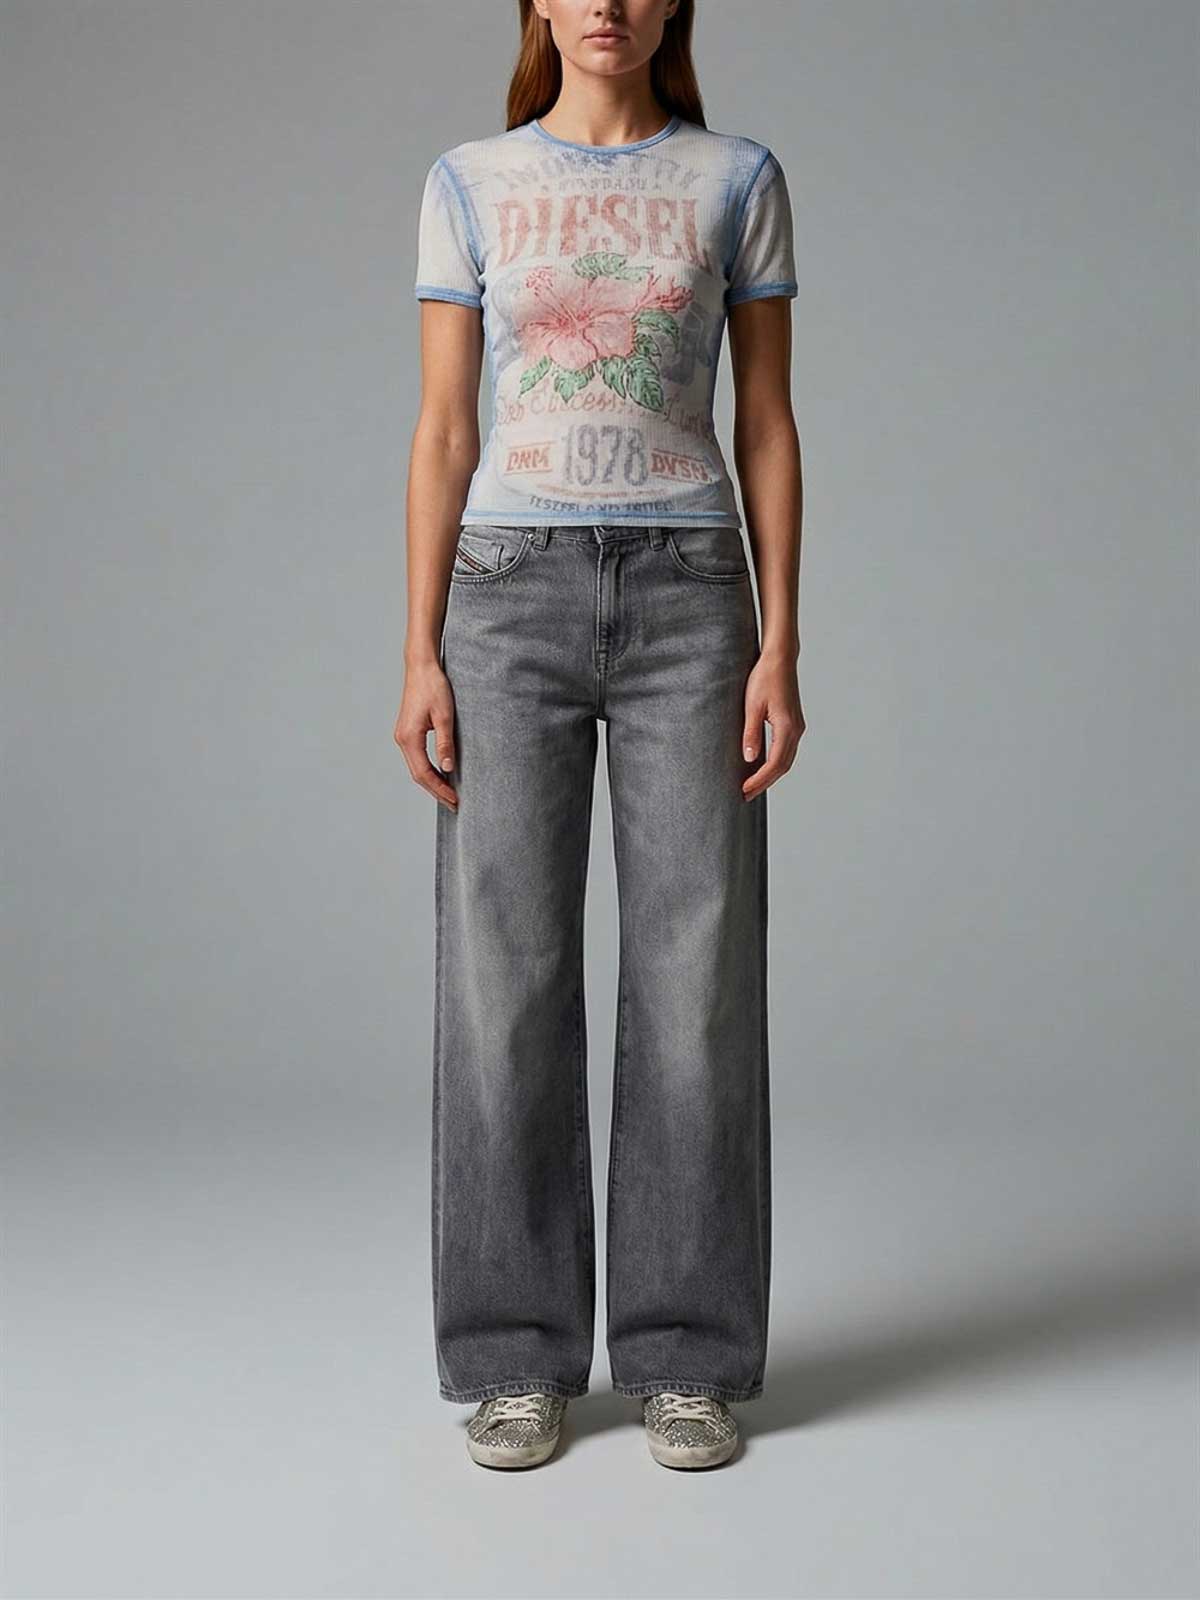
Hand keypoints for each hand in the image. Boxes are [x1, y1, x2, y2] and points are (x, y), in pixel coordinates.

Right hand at [394, 660, 457, 809]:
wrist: (421, 666)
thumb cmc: (434, 686)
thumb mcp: (445, 715)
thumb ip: (445, 742)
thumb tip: (448, 768)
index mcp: (409, 738)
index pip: (424, 773)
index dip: (440, 789)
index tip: (455, 800)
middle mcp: (402, 739)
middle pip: (418, 775)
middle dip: (436, 791)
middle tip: (454, 804)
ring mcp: (403, 736)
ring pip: (416, 768)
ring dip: (432, 782)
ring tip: (449, 794)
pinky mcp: (408, 732)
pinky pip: (416, 758)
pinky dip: (428, 770)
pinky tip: (441, 775)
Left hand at [741, 655, 804, 799]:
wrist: (780, 659)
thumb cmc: (764, 678)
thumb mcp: (752, 706)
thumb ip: (751, 733)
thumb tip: (750, 759)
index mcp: (787, 727)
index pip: (775, 763)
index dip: (759, 780)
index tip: (744, 790)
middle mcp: (796, 730)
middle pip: (783, 766)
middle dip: (764, 783)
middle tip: (745, 795)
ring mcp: (797, 727)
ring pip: (786, 760)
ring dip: (770, 775)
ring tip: (751, 786)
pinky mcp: (793, 723)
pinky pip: (786, 750)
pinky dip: (775, 763)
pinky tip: (761, 767)